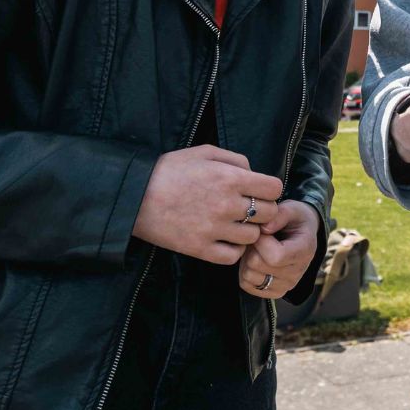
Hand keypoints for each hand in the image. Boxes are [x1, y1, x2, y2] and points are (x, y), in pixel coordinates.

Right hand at [131, 145, 281, 265]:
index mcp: (230, 178)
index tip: (259, 191)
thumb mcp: (203, 153)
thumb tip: (254, 172)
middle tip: (247, 208)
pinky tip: (224, 239)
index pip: (274, 189)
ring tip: (234, 224)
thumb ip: (235, 159)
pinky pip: (233, 256)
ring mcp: (214, 229)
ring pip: (253, 236)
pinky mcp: (200, 249)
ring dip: (249, 231)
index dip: (269, 189)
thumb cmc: (169, 170)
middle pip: (268, 214)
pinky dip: (233, 250)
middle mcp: (227, 204)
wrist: (135, 196)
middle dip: (262, 209)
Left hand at [238, 199, 320, 298]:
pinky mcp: (275, 291)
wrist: (301, 234)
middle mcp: (298, 272)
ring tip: (257, 248)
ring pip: (248, 276)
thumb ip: (279, 214)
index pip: (276, 256)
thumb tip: (263, 229)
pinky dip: (245, 271)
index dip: (261, 242)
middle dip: (252, 248)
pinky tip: (255, 259)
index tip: (261, 230)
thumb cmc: (294, 220)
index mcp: (304, 251)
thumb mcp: (291, 208)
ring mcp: (287, 284)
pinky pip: (246, 285)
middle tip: (257, 238)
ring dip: (246, 259)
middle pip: (257, 265)